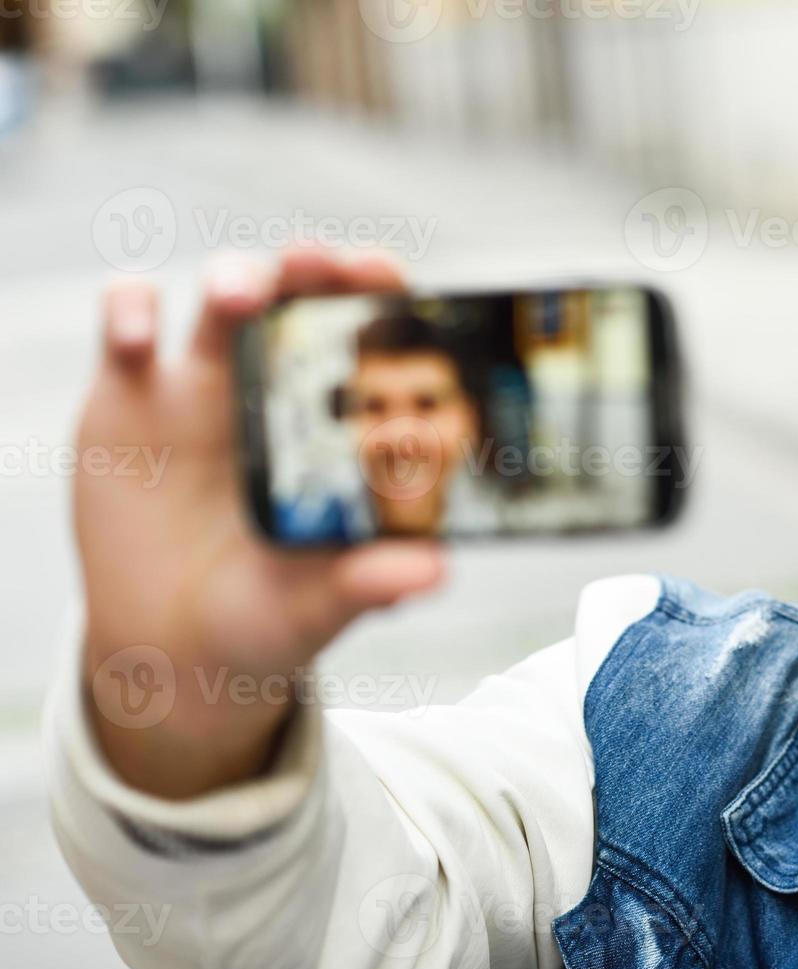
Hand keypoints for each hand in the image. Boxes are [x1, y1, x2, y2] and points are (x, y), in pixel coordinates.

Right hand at [76, 251, 444, 798]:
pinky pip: (128, 325)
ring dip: (236, 279)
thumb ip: (369, 584)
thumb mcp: (317, 606)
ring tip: (241, 298)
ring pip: (223, 296)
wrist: (171, 645)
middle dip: (312, 267)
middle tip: (321, 259)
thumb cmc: (268, 617)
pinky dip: (131, 311)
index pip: (369, 336)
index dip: (381, 296)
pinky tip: (138, 339)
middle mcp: (281, 388)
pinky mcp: (132, 393)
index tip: (386, 277)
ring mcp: (207, 384)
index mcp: (339, 423)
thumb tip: (434, 572)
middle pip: (301, 296)